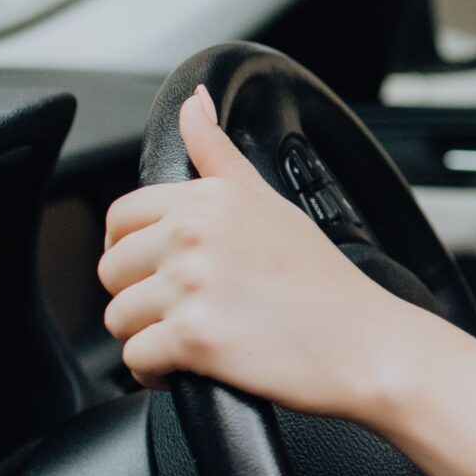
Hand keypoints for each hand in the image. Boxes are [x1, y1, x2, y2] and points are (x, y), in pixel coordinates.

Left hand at [97, 86, 430, 421]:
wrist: (364, 344)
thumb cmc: (323, 280)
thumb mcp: (270, 200)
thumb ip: (218, 151)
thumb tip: (193, 102)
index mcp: (207, 199)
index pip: (121, 218)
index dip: (133, 251)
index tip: (159, 270)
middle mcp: (193, 235)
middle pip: (112, 271)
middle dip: (140, 297)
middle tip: (188, 309)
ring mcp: (190, 286)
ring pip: (118, 318)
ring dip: (147, 337)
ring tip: (193, 338)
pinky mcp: (192, 338)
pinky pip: (135, 360)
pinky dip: (155, 373)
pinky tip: (190, 367)